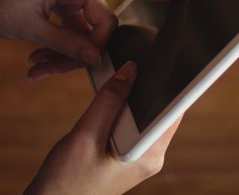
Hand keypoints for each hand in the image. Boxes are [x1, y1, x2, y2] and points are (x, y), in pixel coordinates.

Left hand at [0, 0, 180, 78]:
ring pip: (83, 31)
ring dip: (64, 53)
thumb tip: (98, 57)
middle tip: (48, 70)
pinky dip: (58, 47)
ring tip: (35, 69)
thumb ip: (66, 43)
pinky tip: (36, 64)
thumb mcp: (30, 29)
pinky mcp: (58, 3)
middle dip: (81, 49)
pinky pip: (71, 29)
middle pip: (98, 21)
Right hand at [25, 61, 181, 194]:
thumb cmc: (66, 181)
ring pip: (146, 115)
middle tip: (137, 57)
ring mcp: (139, 157)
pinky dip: (124, 106)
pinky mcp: (127, 154)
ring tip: (122, 72)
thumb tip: (130, 70)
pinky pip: (133, 123)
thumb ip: (109, 101)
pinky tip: (112, 94)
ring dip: (134, 95)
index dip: (171, 84)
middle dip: (150, 85)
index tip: (164, 59)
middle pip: (161, 110)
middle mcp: (149, 157)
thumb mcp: (85, 135)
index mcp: (146, 156)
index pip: (172, 112)